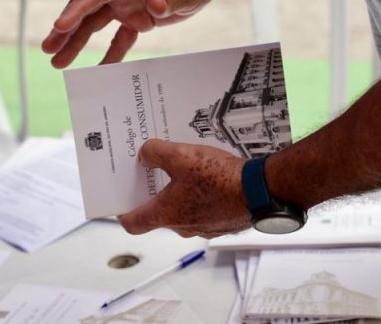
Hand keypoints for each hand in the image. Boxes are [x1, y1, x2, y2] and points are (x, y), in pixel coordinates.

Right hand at [42, 0, 226, 67]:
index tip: (60, 25)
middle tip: (48, 49)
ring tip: (57, 61)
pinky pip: (118, 38)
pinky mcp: (136, 18)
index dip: (77, 9)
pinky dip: (109, 54)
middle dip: (66, 29)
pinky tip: (98, 71)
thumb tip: (151, 4)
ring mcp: (127, 4)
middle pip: (88, 10)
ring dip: (77, 42)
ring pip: (95, 24)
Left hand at [118, 139, 250, 238]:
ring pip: (184, 212)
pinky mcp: (223, 222)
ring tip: (186, 171)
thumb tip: (145, 155)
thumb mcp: (181, 156)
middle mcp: (183, 226)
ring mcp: (205, 227)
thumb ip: (156, 153)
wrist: (260, 191)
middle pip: (160, 215)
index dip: (123, 214)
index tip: (120, 204)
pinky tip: (210, 178)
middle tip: (154, 174)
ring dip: (181, 195)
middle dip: (155, 195)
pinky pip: (205, 210)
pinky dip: (202, 197)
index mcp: (166, 214)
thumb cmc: (220, 179)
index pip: (134, 224)